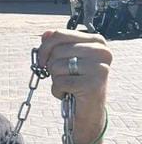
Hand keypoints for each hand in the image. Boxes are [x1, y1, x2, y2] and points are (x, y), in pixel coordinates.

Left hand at [37, 29, 111, 143]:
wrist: (88, 109)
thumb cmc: (75, 81)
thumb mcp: (65, 59)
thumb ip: (56, 45)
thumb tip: (46, 34)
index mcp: (97, 41)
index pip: (59, 34)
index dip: (44, 48)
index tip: (42, 60)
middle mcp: (102, 52)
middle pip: (56, 51)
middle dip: (51, 66)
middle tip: (61, 76)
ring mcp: (100, 68)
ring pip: (56, 66)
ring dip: (55, 79)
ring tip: (68, 84)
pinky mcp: (93, 84)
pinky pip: (60, 82)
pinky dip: (57, 90)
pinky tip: (68, 93)